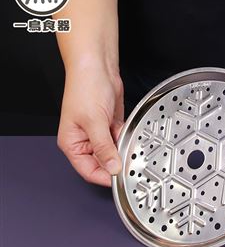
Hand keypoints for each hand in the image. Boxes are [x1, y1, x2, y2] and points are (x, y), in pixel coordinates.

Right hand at [57, 60, 123, 186]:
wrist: (97, 67)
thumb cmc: (85, 88)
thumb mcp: (94, 122)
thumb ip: (104, 148)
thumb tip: (112, 168)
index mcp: (72, 144)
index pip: (88, 171)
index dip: (104, 177)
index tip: (120, 179)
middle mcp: (84, 141)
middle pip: (103, 163)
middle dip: (116, 162)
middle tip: (129, 161)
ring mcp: (98, 134)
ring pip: (114, 152)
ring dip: (122, 149)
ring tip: (127, 142)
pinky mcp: (110, 126)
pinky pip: (120, 139)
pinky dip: (125, 137)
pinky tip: (127, 131)